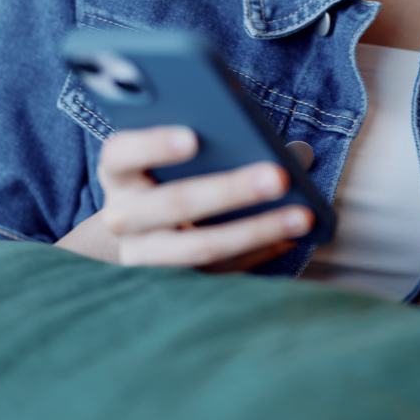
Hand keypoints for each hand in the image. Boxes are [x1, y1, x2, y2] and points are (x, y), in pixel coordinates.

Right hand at [79, 125, 312, 271]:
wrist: (134, 229)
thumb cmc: (164, 172)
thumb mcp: (168, 151)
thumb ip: (207, 138)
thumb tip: (282, 147)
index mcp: (118, 171)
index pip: (123, 152)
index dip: (154, 145)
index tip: (192, 138)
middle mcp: (122, 215)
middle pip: (174, 203)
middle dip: (229, 190)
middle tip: (278, 176)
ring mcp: (144, 255)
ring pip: (200, 248)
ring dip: (255, 231)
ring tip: (301, 215)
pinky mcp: (171, 282)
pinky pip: (219, 271)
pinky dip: (258, 253)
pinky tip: (291, 237)